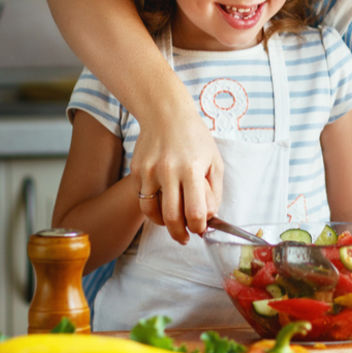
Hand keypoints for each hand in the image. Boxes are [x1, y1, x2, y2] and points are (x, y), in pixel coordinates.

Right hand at [131, 103, 223, 243]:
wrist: (165, 114)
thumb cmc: (194, 137)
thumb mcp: (214, 161)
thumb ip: (214, 191)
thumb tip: (209, 218)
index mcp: (192, 169)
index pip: (195, 211)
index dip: (198, 227)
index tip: (200, 229)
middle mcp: (169, 171)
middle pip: (172, 218)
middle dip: (180, 234)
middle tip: (184, 238)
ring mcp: (149, 171)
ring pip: (152, 213)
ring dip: (164, 225)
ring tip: (172, 224)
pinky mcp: (137, 171)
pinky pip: (143, 199)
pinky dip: (153, 208)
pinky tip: (162, 205)